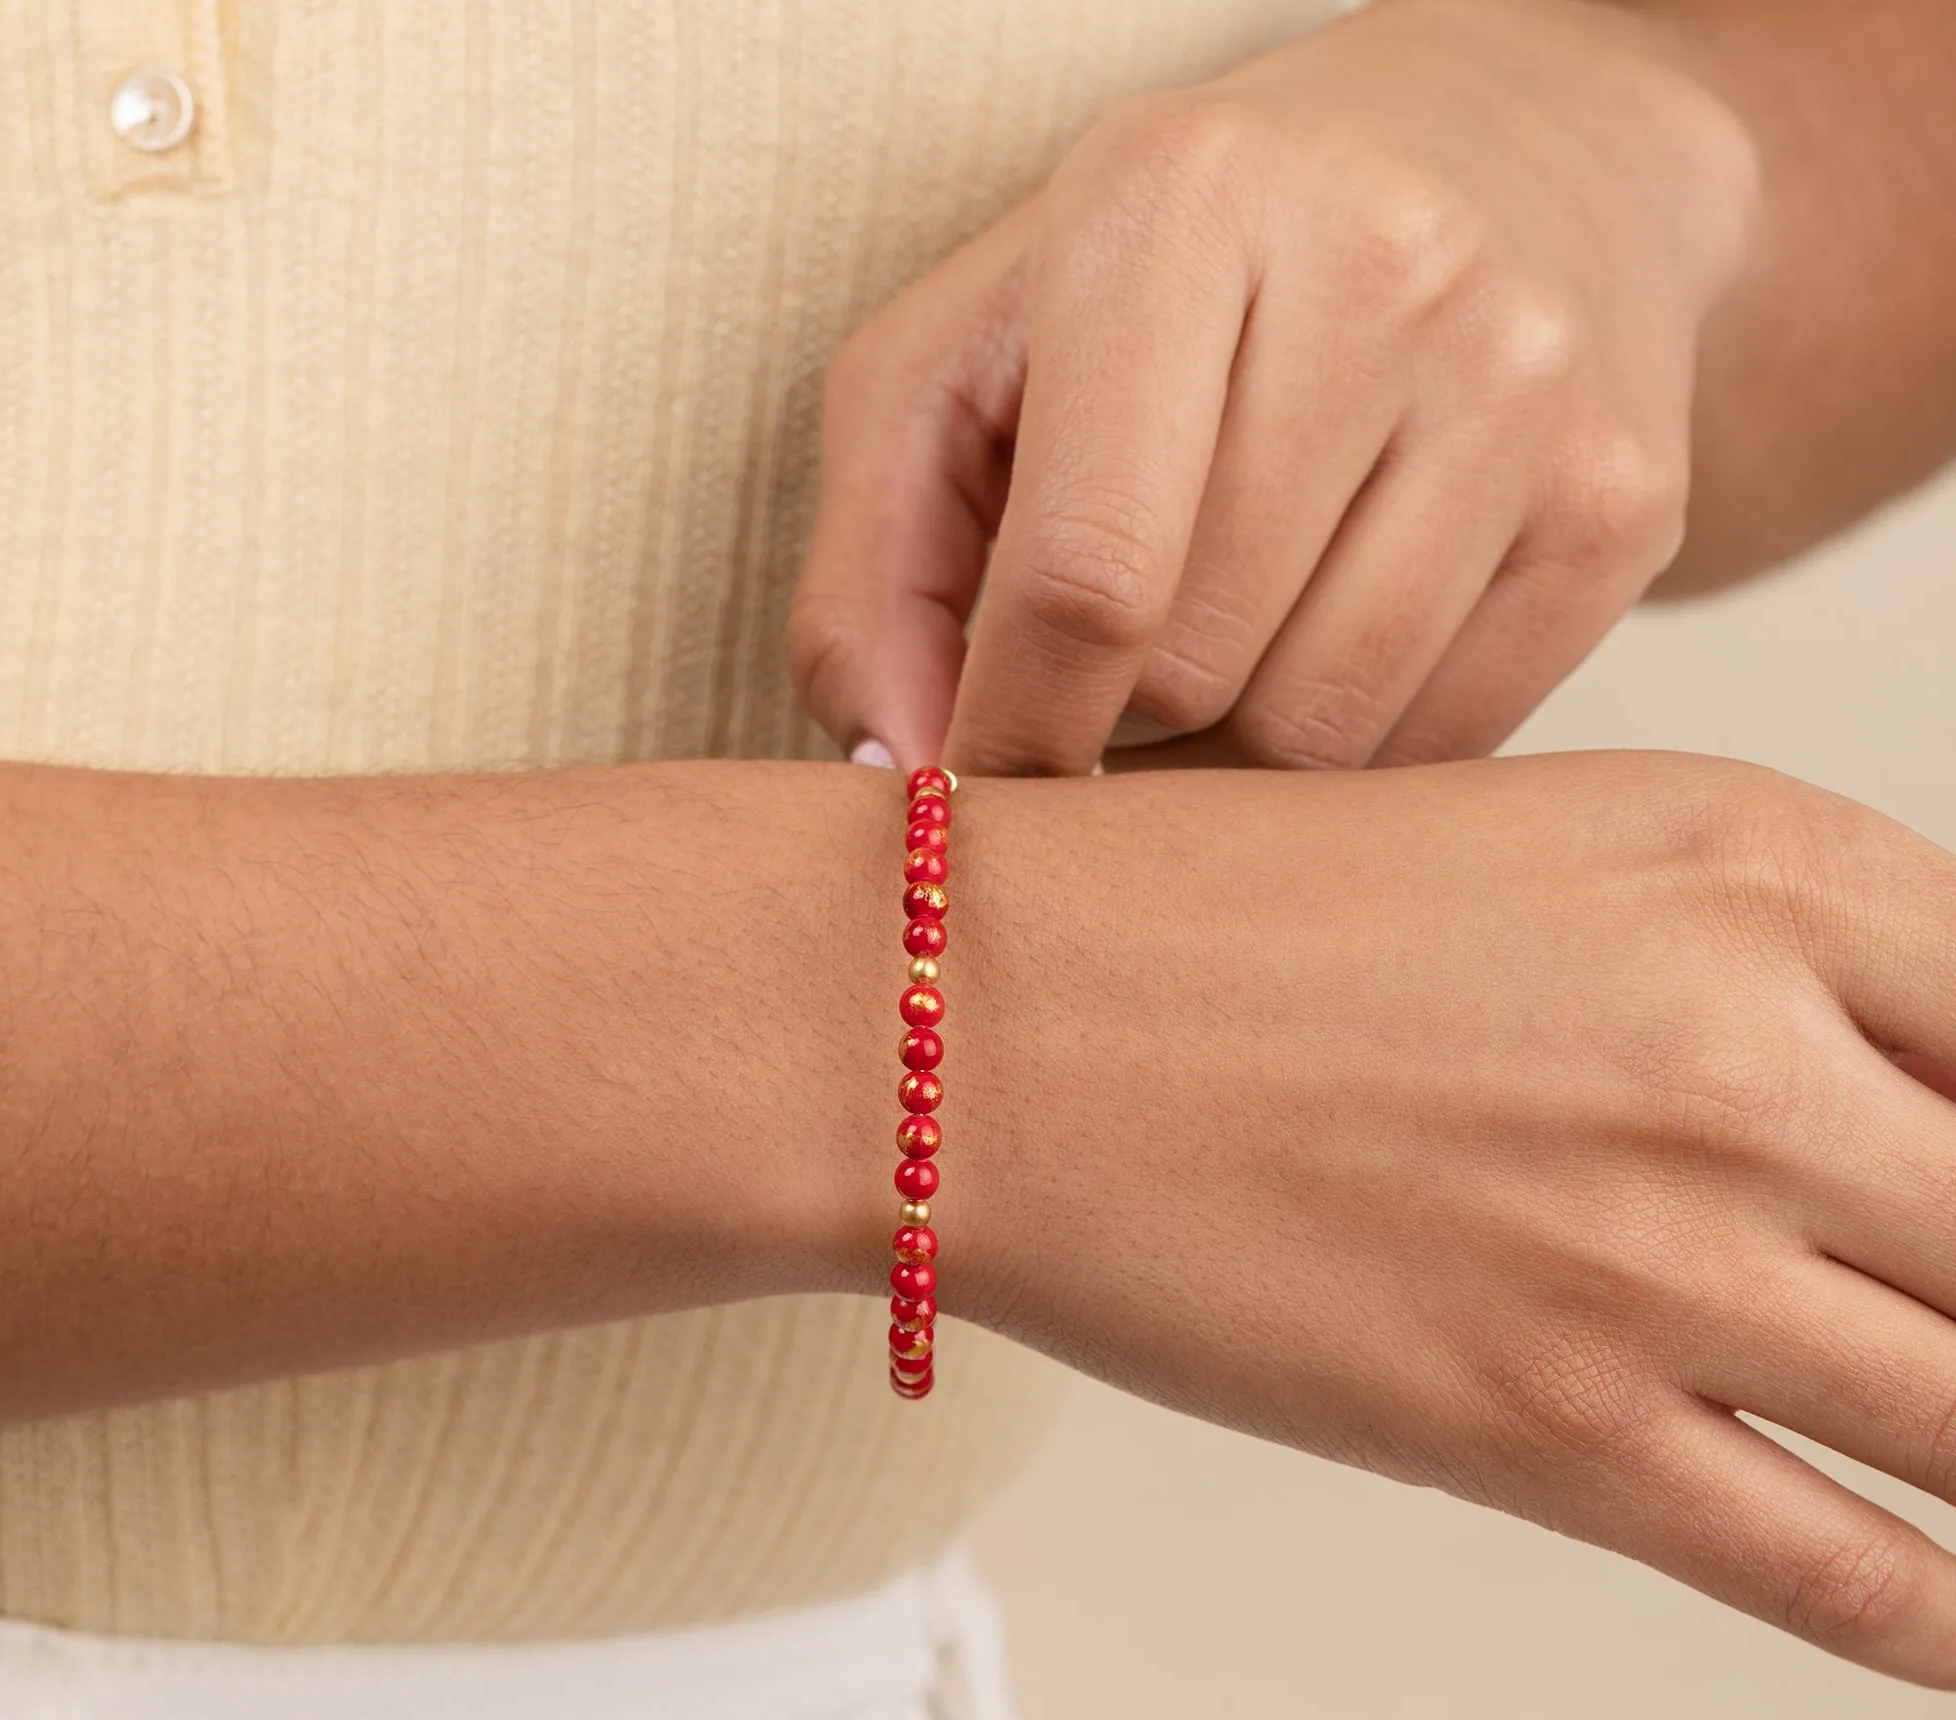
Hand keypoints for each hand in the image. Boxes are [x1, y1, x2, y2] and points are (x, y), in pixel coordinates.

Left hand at [788, 0, 1756, 777]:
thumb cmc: (1175, 284)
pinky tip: (1325, 649)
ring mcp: (1529, 392)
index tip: (982, 778)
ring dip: (1228, 754)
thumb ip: (871, 569)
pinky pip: (1441, 751)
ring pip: (1322, 739)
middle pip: (1198, 675)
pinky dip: (1348, 758)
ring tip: (1216, 648)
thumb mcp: (962, 364)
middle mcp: (1386, 272)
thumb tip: (898, 780)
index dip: (1010, 734)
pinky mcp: (1621, 509)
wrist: (1510, 167)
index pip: (1084, 579)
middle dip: (1119, 723)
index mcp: (1181, 206)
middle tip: (1113, 668)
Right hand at [925, 753, 1955, 1684]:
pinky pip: (1844, 1568)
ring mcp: (1650, 1254)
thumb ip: (1746, 960)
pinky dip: (1942, 1618)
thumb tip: (1901, 1112)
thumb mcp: (1526, 852)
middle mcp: (1739, 1051)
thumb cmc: (1214, 917)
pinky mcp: (1544, 1426)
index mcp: (1748, 859)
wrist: (978, 1021)